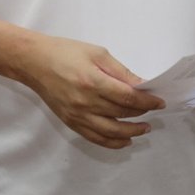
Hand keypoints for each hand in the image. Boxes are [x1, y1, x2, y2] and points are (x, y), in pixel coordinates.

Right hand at [13, 34, 165, 149]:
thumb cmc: (66, 52)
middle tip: (154, 110)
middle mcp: (86, 103)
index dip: (147, 101)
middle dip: (142, 113)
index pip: (128, 98)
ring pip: (111, 132)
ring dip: (132, 132)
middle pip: (122, 114)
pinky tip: (125, 140)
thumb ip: (120, 71)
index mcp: (93, 82)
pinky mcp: (71, 123)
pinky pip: (95, 138)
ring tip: (145, 128)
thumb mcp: (97, 53)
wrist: (34, 63)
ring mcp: (78, 116)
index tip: (160, 101)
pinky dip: (113, 143)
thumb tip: (142, 85)